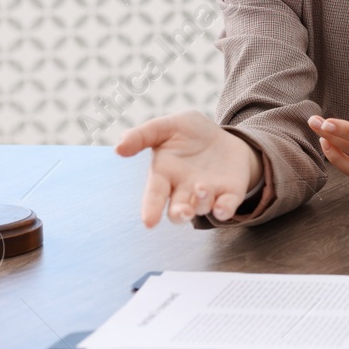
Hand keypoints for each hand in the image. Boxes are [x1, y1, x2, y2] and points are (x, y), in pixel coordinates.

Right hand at [115, 111, 261, 226]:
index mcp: (165, 175)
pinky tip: (222, 208)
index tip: (149, 222)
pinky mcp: (229, 193)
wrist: (223, 135)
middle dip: (180, 214)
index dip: (151, 208)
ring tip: (202, 186)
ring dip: (202, 202)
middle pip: (178, 211)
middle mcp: (184, 190)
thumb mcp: (166, 126)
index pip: (155, 196)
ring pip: (202, 208)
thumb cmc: (189, 133)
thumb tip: (118, 148)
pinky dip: (224, 210)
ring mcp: (208, 194)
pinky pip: (226, 207)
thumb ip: (142, 135)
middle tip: (183, 211)